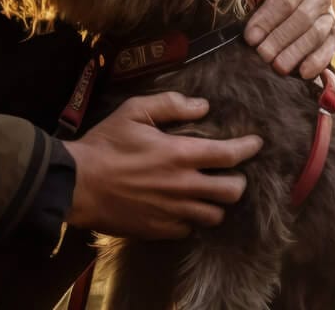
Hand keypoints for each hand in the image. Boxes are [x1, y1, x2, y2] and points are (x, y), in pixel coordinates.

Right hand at [62, 92, 261, 238]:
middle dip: (238, 182)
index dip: (248, 148)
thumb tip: (202, 106)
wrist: (77, 184)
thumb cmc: (105, 144)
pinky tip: (182, 208)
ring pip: (214, 216)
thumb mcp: (134, 111)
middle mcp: (183, 187)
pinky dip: (191, 219)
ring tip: (208, 194)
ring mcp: (172, 212)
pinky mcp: (159, 230)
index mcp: (180, 155)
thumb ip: (171, 104)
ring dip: (216, 204)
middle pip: (232, 192)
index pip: (229, 155)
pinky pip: (188, 229)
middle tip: (231, 174)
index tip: (256, 144)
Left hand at [244, 0, 334, 78]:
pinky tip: (304, 73)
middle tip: (263, 55)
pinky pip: (329, 48)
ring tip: (278, 67)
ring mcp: (329, 15)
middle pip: (301, 18)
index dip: (267, 19)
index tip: (250, 38)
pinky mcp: (334, 36)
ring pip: (315, 34)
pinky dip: (317, 61)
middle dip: (279, 38)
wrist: (286, 5)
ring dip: (296, 52)